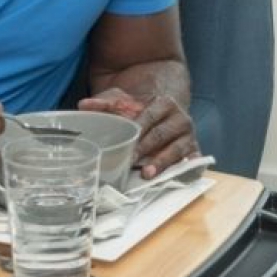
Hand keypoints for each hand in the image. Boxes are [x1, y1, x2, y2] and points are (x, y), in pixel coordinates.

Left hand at [78, 88, 199, 178]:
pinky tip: (176, 176)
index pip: (149, 118)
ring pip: (177, 150)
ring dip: (162, 163)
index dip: (138, 131)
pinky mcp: (193, 150)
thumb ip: (105, 103)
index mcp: (164, 103)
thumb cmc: (142, 107)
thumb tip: (83, 105)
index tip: (126, 144)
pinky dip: (186, 169)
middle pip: (161, 136)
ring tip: (147, 174)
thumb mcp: (125, 100)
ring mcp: (188, 135)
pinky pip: (192, 161)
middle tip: (130, 163)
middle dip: (146, 150)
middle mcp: (180, 118)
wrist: (167, 108)